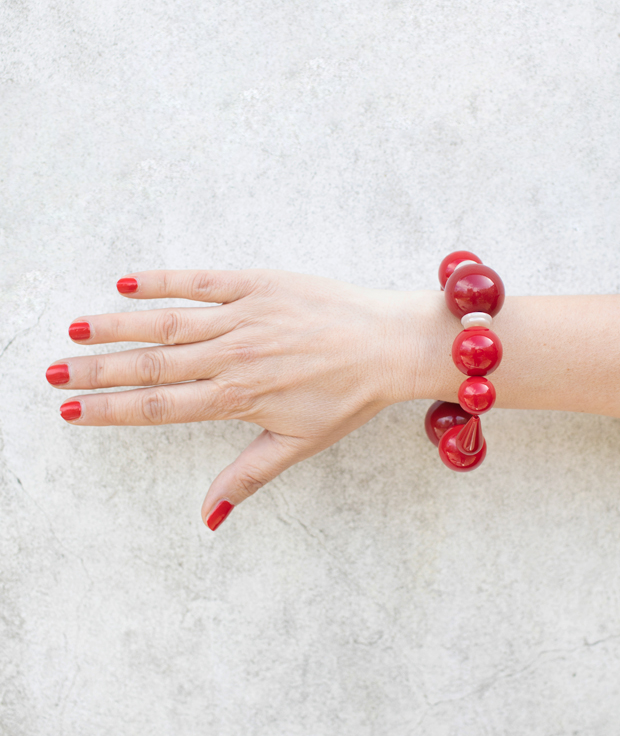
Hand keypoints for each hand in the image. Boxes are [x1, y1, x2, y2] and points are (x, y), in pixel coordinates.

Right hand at [46, 269, 441, 528]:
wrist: (388, 345)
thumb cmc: (349, 396)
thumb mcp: (299, 445)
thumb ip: (246, 476)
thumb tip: (207, 518)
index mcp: (238, 398)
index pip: (159, 408)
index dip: (111, 411)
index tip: (72, 411)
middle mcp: (232, 356)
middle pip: (150, 366)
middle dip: (97, 372)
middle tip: (53, 371)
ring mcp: (244, 317)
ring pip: (166, 322)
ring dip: (116, 327)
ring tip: (76, 330)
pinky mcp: (259, 284)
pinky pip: (200, 280)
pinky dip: (161, 280)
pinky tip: (126, 281)